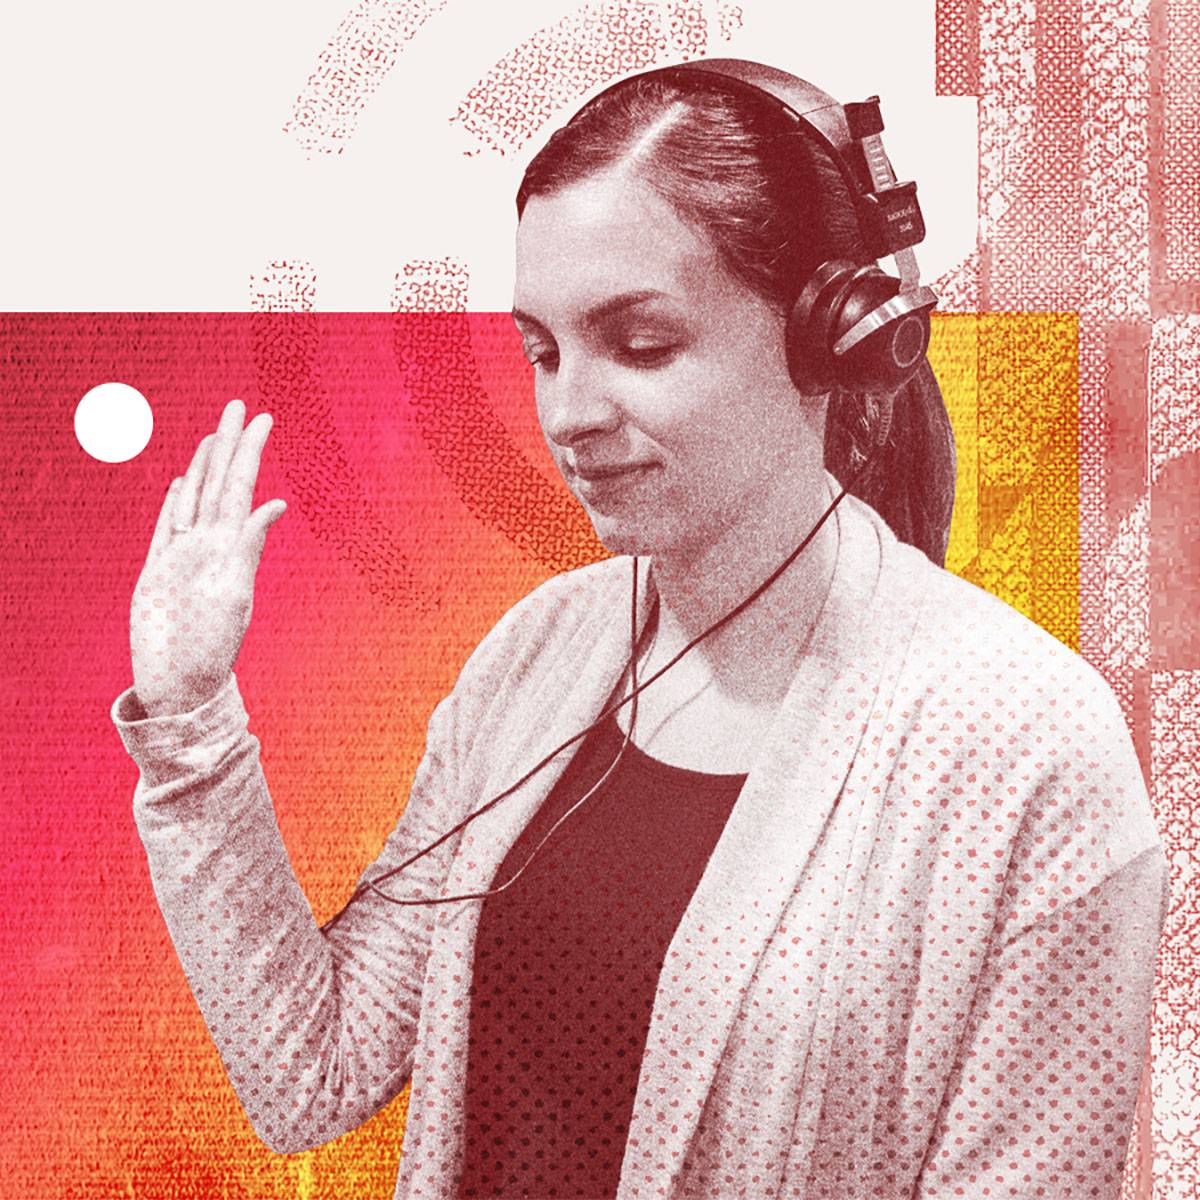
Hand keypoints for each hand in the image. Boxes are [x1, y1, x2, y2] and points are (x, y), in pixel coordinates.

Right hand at [130, 399, 286, 716]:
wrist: (178, 685)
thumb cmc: (211, 649)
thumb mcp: (236, 593)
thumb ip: (249, 547)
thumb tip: (275, 505)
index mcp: (228, 547)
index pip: (240, 486)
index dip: (249, 452)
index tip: (264, 418)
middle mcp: (206, 546)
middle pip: (216, 483)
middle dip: (227, 445)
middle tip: (238, 406)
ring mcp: (180, 557)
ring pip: (192, 499)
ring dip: (203, 467)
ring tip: (215, 436)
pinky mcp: (156, 573)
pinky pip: (166, 529)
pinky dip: (174, 505)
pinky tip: (183, 484)